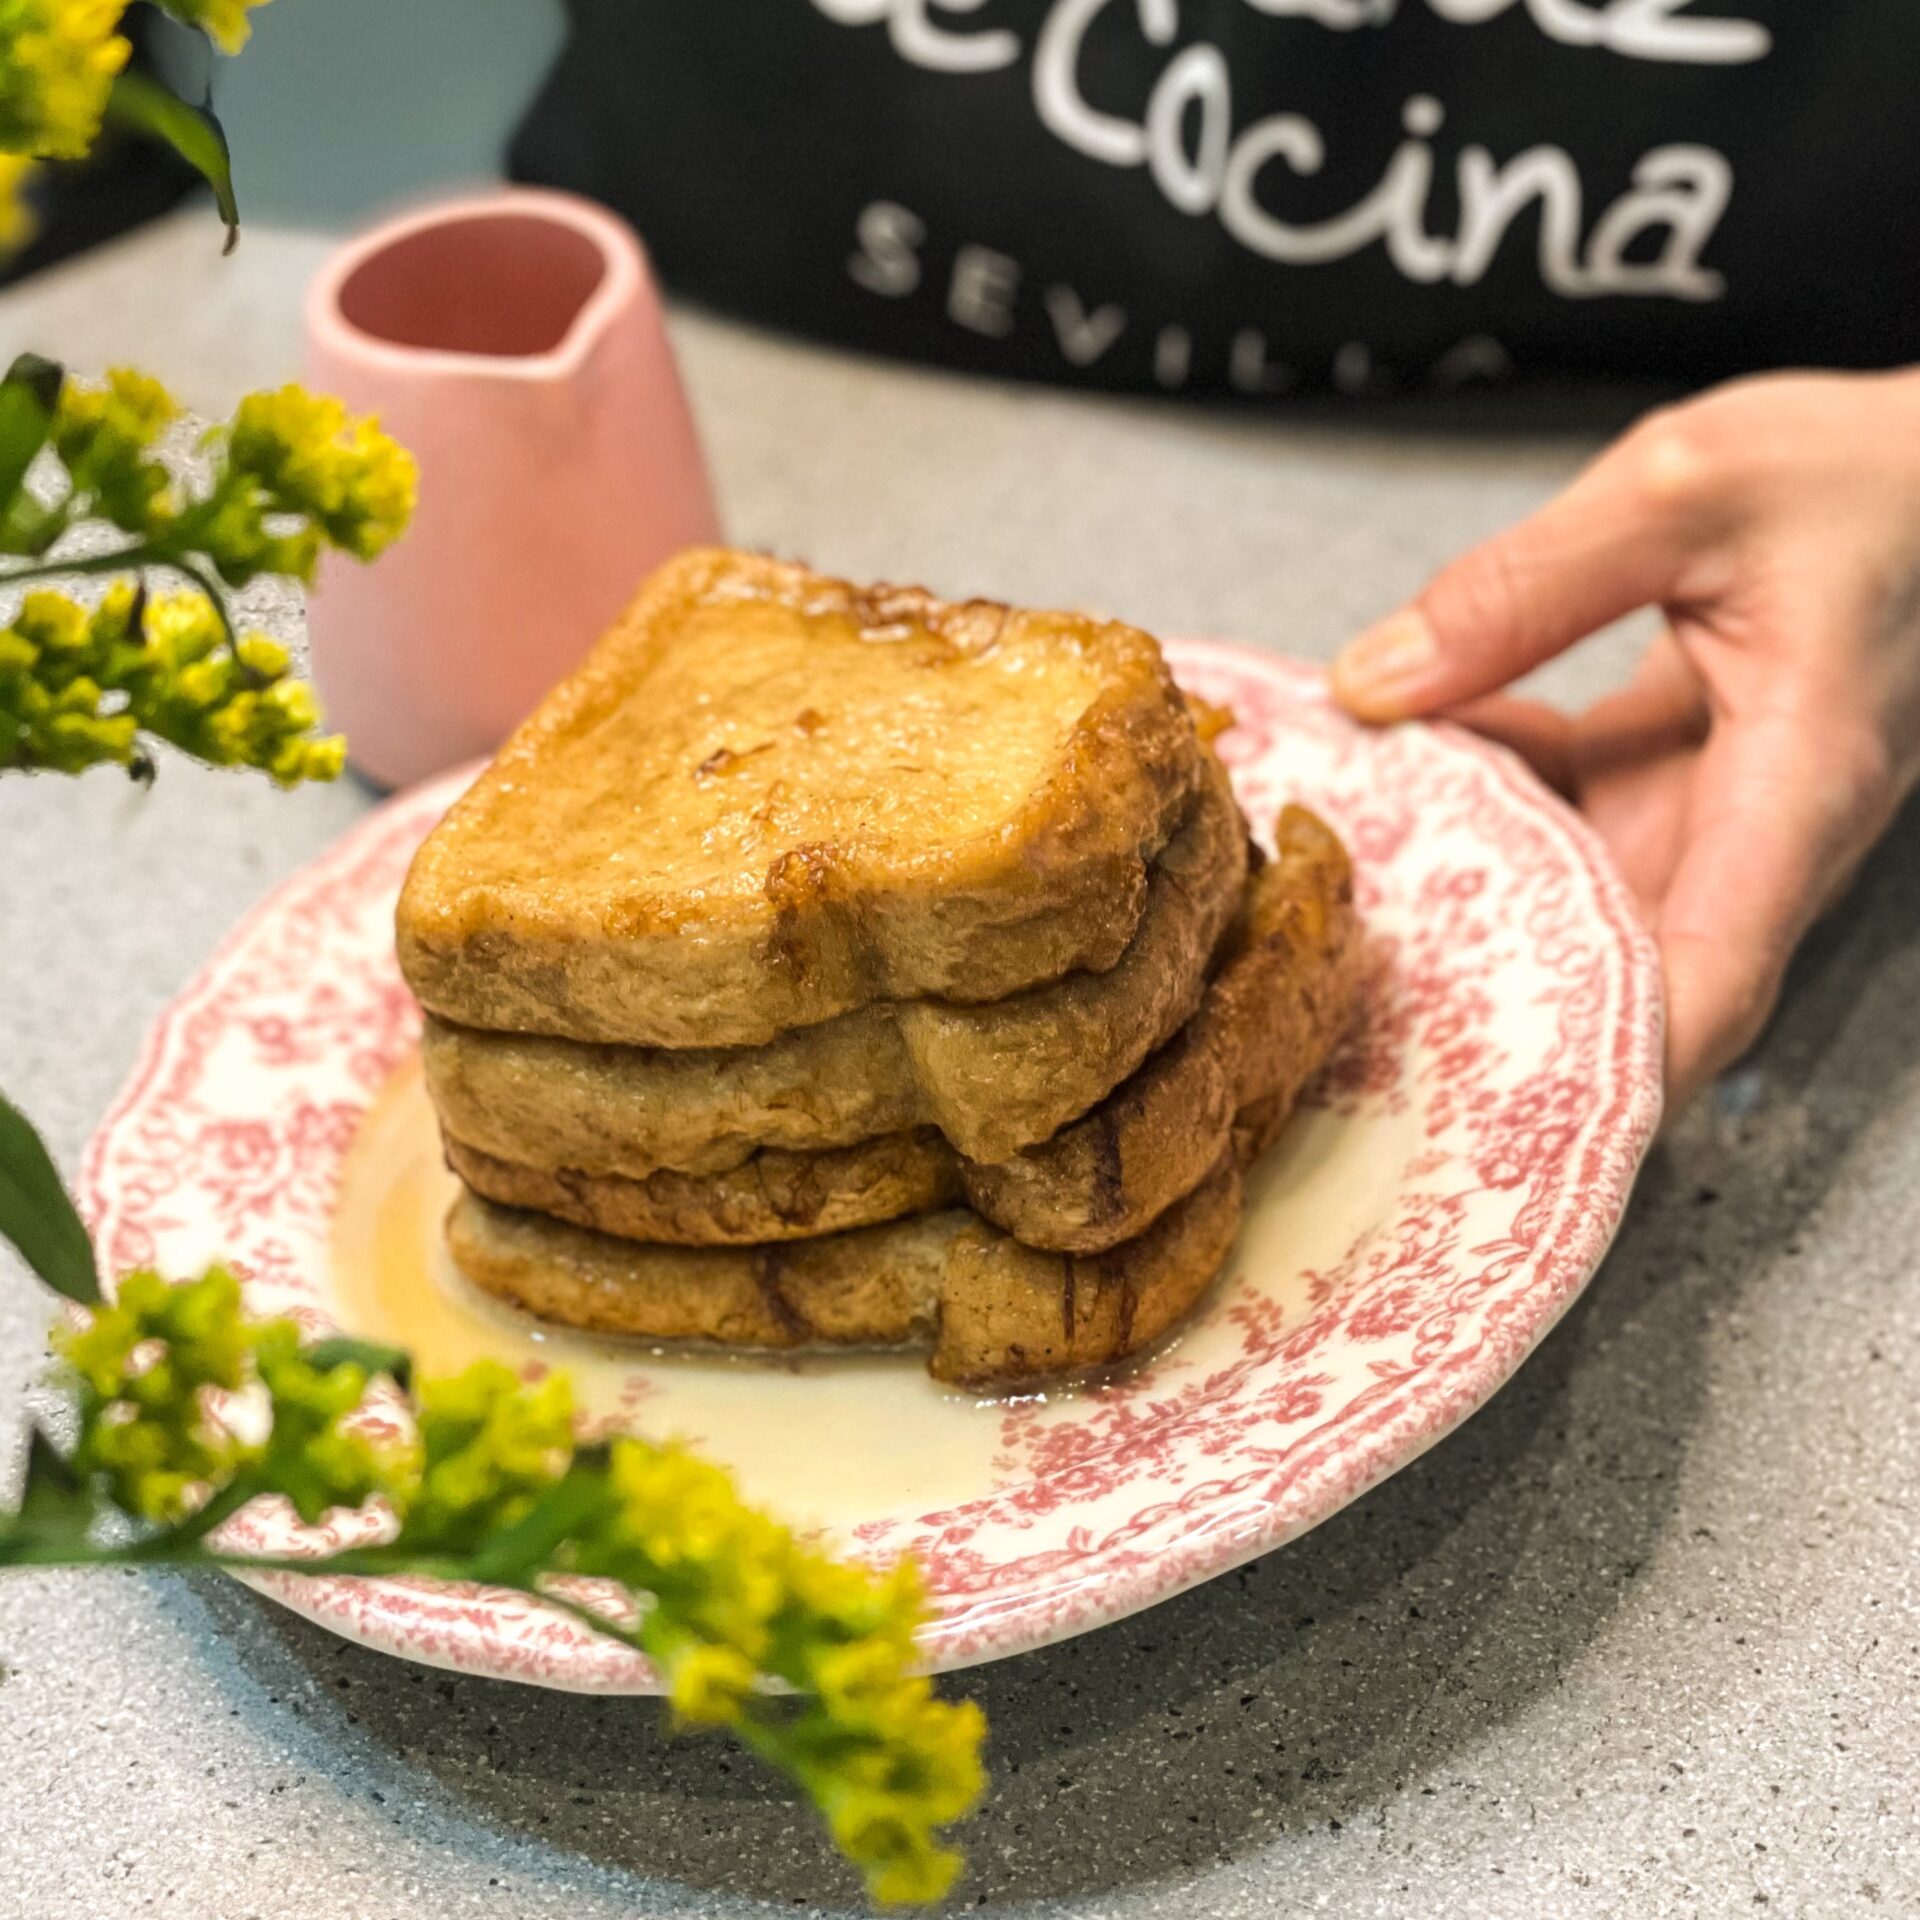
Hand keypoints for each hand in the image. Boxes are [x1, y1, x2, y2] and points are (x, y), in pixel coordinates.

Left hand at [1329, 370, 1919, 1108]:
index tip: (1492, 1107)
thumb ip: (1523, 589)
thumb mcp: (1686, 486)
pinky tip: (1412, 747)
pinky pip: (1569, 819)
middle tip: (1344, 990)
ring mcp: (1718, 813)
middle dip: (1488, 994)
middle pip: (1616, 968)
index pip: (1710, 980)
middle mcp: (1759, 830)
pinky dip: (1489, 797)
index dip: (1609, 1067)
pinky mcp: (1684, 778)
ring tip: (1341, 861)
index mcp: (1797, 786)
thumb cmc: (1878, 473)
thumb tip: (1375, 682)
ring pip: (1574, 897)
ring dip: (1466, 886)